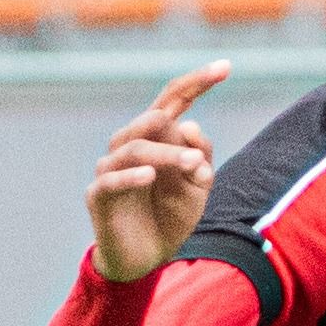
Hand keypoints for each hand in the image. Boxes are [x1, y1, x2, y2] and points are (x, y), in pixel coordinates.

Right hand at [88, 63, 231, 282]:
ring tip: (192, 167)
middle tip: (198, 162)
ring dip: (167, 156)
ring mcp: (111, 167)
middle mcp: (129, 144)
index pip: (174, 99)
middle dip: (178, 139)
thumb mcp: (199, 185)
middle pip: (152, 121)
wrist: (146, 258)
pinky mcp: (98, 194)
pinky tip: (149, 176)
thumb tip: (189, 124)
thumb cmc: (171, 215)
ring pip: (135, 148)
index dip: (197, 81)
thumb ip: (200, 155)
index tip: (227, 66)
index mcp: (155, 137)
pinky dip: (131, 176)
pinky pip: (112, 179)